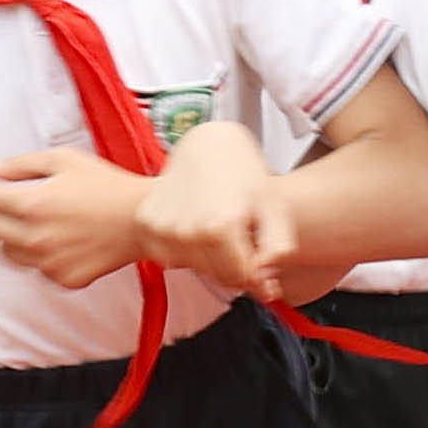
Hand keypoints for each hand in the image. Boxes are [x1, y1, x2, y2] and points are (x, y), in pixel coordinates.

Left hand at [0, 149, 152, 287]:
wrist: (143, 220)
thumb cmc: (107, 185)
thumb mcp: (63, 159)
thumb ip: (20, 164)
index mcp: (31, 203)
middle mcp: (34, 238)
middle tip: (14, 200)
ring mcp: (47, 263)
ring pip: (5, 252)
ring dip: (13, 235)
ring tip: (41, 222)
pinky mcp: (62, 279)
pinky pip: (34, 268)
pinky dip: (41, 254)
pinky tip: (62, 238)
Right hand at [133, 123, 291, 295]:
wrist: (207, 141)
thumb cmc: (245, 172)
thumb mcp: (274, 207)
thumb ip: (278, 249)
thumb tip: (265, 287)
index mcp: (219, 227)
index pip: (242, 278)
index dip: (258, 275)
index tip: (263, 264)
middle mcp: (186, 231)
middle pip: (219, 277)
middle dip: (236, 266)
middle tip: (242, 239)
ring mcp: (163, 228)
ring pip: (195, 268)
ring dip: (211, 258)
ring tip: (219, 226)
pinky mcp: (148, 224)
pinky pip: (173, 257)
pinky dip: (187, 249)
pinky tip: (197, 224)